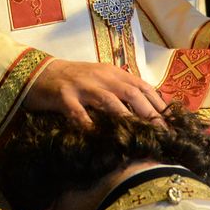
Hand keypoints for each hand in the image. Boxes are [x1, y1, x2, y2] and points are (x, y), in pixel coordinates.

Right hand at [25, 58, 167, 124]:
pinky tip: (95, 137)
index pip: (142, 86)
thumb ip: (120, 89)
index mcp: (112, 73)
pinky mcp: (63, 96)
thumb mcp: (100, 79)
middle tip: (162, 132)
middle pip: (130, 93)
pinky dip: (87, 124)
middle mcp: (101, 77)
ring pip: (108, 100)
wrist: (38, 71)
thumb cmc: (73, 79)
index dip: (158, 103)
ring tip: (138, 135)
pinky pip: (77, 112)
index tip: (171, 122)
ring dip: (125, 117)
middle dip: (148, 112)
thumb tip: (146, 109)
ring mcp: (82, 86)